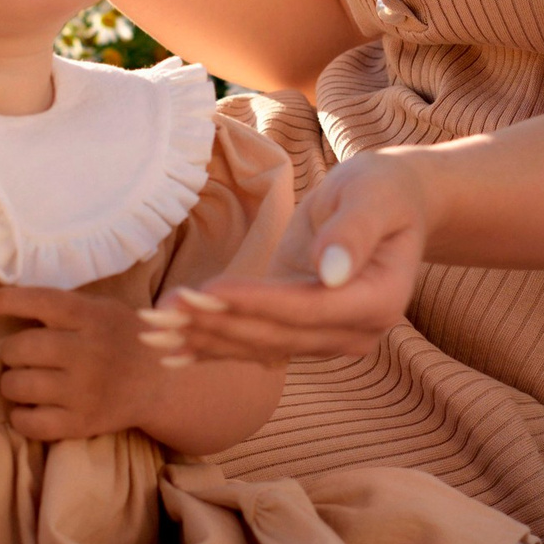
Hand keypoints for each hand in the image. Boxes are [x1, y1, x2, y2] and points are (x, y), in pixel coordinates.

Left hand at [0, 287, 166, 440]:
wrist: (165, 384)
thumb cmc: (124, 341)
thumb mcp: (106, 311)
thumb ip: (66, 308)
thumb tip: (6, 302)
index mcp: (94, 319)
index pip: (43, 302)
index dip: (10, 301)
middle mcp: (89, 353)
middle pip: (18, 348)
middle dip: (12, 351)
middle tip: (24, 355)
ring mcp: (84, 391)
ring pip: (15, 385)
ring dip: (13, 382)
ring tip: (29, 381)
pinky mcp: (81, 423)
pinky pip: (27, 422)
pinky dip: (21, 415)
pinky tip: (33, 407)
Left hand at [137, 150, 433, 367]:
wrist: (391, 205)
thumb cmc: (382, 191)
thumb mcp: (373, 196)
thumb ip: (354, 231)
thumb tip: (330, 270)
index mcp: (380, 300)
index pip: (311, 308)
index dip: (258, 302)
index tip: (209, 289)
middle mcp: (356, 332)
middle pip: (278, 335)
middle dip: (217, 323)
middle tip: (162, 310)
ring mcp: (328, 339)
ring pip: (259, 346)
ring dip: (204, 338)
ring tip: (151, 330)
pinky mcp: (300, 333)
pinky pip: (254, 344)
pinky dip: (211, 347)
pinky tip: (169, 352)